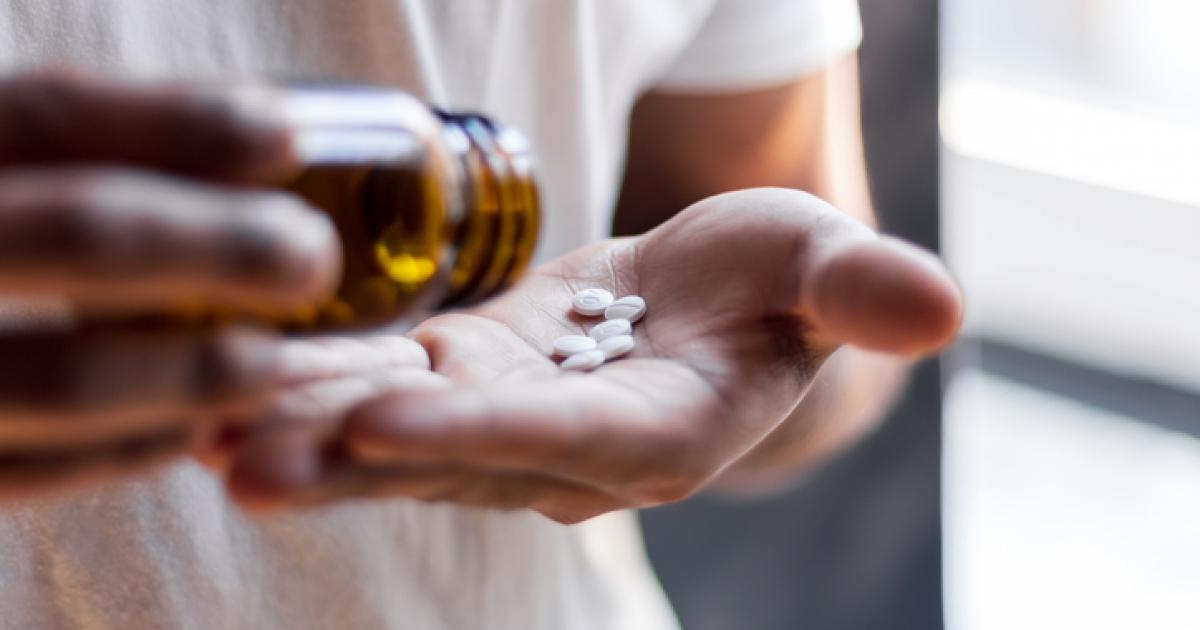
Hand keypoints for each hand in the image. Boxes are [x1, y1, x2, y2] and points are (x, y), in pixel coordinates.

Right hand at [0, 72, 339, 498]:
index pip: (47, 113)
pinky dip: (113, 451)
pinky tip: (185, 431)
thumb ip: (73, 157)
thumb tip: (254, 151)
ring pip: (45, 376)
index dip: (176, 123)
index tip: (285, 138)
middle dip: (212, 247)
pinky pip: (15, 473)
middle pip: (73, 234)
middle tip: (311, 259)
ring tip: (268, 363)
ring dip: (179, 371)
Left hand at [228, 188, 960, 522]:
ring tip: (199, 425)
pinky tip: (224, 378)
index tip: (389, 419)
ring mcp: (499, 422)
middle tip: (240, 453)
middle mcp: (564, 451)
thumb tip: (943, 309)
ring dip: (303, 431)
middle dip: (349, 456)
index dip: (481, 431)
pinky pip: (376, 389)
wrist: (700, 301)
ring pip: (394, 434)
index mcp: (656, 434)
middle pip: (448, 457)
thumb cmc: (766, 285)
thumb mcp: (818, 269)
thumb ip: (861, 294)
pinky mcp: (456, 383)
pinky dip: (309, 386)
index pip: (562, 442)